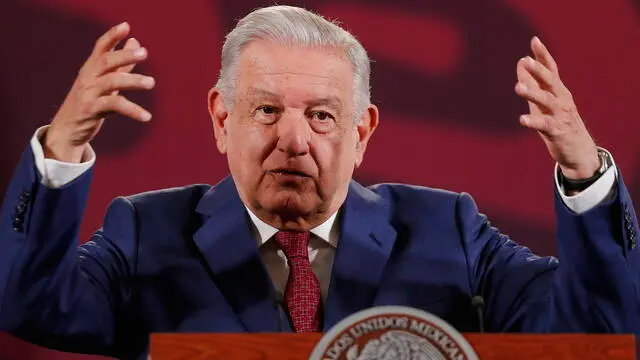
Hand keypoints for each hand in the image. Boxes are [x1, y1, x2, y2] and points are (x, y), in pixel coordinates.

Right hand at [44, 22, 154, 162]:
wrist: (67, 128)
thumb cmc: (90, 101)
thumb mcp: (105, 81)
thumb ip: (122, 63)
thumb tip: (136, 41)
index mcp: (91, 68)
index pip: (100, 47)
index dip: (112, 36)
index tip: (126, 26)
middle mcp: (88, 77)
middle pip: (106, 61)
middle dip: (125, 55)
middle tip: (144, 53)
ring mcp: (88, 93)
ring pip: (111, 81)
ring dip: (133, 80)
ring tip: (151, 83)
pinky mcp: (91, 109)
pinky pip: (115, 106)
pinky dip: (132, 110)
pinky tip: (146, 116)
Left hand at [515, 36, 598, 179]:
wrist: (579, 151)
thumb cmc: (558, 123)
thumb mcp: (543, 102)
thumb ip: (533, 83)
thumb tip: (521, 62)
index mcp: (558, 91)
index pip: (551, 69)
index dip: (543, 55)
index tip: (534, 41)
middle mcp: (561, 100)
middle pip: (550, 81)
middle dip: (539, 70)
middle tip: (526, 60)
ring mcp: (560, 115)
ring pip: (547, 101)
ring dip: (532, 93)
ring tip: (518, 87)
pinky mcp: (557, 131)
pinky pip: (545, 125)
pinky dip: (533, 121)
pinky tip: (522, 119)